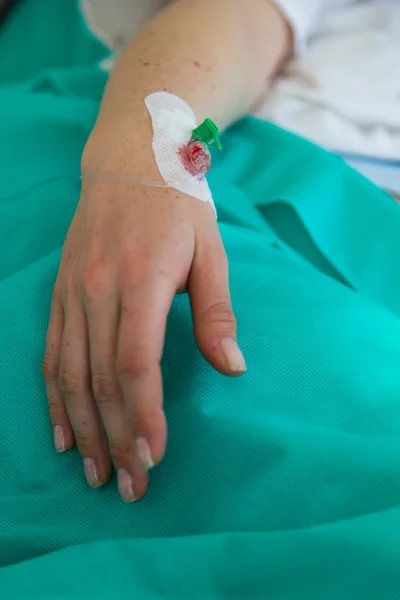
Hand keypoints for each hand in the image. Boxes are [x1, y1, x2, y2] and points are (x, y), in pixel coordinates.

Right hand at [42, 176, 245, 501]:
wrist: (129, 162)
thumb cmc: (178, 207)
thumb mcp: (211, 251)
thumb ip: (218, 311)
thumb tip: (232, 367)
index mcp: (141, 279)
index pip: (135, 362)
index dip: (143, 414)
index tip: (154, 457)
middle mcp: (98, 290)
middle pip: (101, 380)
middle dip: (116, 437)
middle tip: (129, 485)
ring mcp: (73, 293)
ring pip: (69, 375)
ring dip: (83, 429)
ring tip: (95, 473)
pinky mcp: (59, 294)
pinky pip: (50, 355)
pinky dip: (55, 399)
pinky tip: (63, 433)